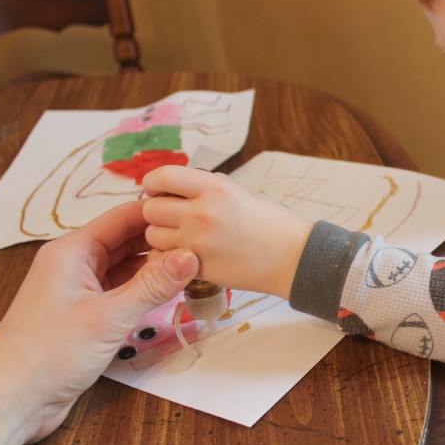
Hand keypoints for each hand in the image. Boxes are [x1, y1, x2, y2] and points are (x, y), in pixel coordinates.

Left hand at [0, 200, 200, 443]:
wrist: (10, 400)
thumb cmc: (48, 353)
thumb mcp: (108, 317)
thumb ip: (152, 286)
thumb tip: (190, 255)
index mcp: (72, 251)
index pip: (122, 217)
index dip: (158, 213)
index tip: (196, 214)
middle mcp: (74, 264)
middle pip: (125, 240)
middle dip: (161, 240)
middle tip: (203, 241)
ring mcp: (79, 290)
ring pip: (124, 267)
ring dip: (154, 267)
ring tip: (195, 264)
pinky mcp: (84, 315)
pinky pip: (120, 291)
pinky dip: (143, 290)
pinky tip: (169, 293)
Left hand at [142, 166, 313, 298]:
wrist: (293, 257)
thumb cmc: (271, 221)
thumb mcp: (240, 190)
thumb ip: (207, 185)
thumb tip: (178, 184)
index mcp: (214, 187)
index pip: (163, 176)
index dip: (153, 182)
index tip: (157, 189)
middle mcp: (202, 213)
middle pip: (151, 209)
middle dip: (157, 212)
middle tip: (170, 217)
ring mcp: (199, 243)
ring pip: (153, 236)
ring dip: (161, 236)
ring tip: (180, 238)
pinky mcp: (199, 267)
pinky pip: (164, 260)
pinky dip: (168, 258)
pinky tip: (184, 255)